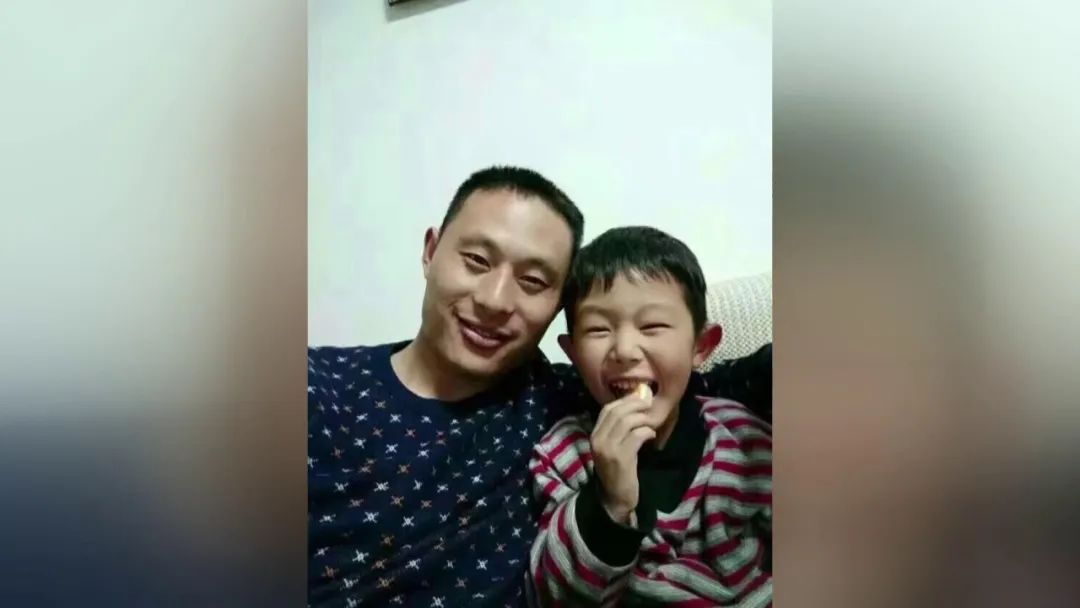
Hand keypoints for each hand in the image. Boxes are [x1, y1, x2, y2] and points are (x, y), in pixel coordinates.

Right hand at [590, 386, 655, 523]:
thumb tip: (635, 406)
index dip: (624, 400)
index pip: (607, 409)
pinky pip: (636, 436)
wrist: (615, 498)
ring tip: (651, 423)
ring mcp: (608, 449)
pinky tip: (651, 436)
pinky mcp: (621, 458)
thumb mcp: (612, 448)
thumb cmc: (617, 471)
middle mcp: (598, 440)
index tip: (639, 397)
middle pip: (617, 412)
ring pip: (627, 422)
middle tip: (649, 404)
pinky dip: (646, 432)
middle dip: (635, 404)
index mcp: (594, 435)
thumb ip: (618, 430)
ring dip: (643, 419)